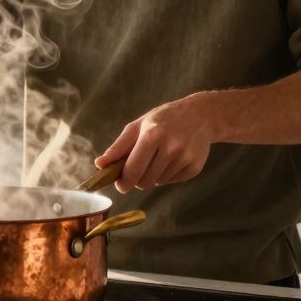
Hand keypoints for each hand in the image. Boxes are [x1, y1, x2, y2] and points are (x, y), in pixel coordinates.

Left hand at [94, 96, 217, 192]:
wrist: (201, 115)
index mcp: (153, 135)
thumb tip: (99, 165)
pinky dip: (168, 175)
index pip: (133, 170)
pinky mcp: (195, 167)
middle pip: (145, 181)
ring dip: (153, 175)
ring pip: (158, 182)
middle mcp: (171, 147)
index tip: (120, 184)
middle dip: (138, 178)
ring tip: (159, 156)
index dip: (123, 182)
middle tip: (140, 166)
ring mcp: (185, 157)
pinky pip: (172, 181)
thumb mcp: (138, 126)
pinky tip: (172, 158)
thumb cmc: (163, 119)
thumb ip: (118, 147)